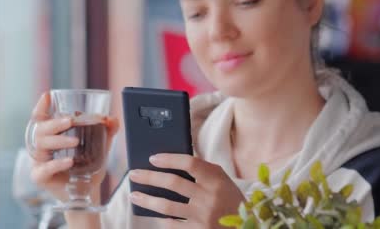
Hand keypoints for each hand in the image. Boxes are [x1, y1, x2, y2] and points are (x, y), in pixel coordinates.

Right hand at [28, 92, 119, 200]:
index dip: (41, 106)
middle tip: (70, 121)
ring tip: (75, 141)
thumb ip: (106, 131)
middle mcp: (42, 147)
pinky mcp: (40, 178)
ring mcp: (39, 162)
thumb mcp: (100, 146)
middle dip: (54, 123)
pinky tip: (69, 162)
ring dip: (58, 141)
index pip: (41, 118)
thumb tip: (112, 118)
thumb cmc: (88, 165)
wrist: (88, 191)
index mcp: (51, 135)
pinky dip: (56, 164)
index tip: (47, 95)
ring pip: (40, 147)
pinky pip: (43, 169)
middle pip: (40, 130)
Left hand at [128, 154, 245, 227]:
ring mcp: (203, 216)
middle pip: (172, 183)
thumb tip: (171, 161)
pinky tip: (155, 215)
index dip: (169, 159)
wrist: (246, 228)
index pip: (190, 163)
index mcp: (217, 179)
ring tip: (134, 195)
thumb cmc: (229, 201)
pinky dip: (162, 219)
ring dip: (146, 199)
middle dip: (149, 177)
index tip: (152, 158)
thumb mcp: (223, 182)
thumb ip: (203, 171)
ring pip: (166, 206)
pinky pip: (172, 225)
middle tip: (133, 174)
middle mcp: (209, 197)